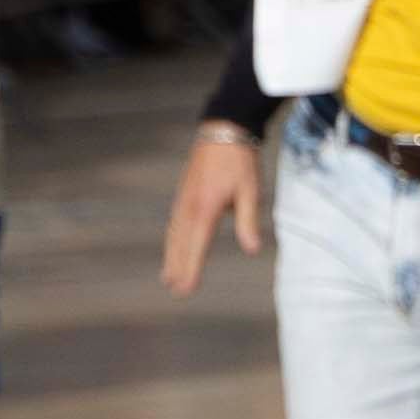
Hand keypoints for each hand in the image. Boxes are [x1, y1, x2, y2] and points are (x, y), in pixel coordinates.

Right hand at [161, 123, 266, 293]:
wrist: (223, 129)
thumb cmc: (240, 160)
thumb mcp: (251, 190)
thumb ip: (249, 221)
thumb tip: (252, 250)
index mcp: (206, 208)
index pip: (197, 246)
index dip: (191, 269)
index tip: (186, 288)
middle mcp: (190, 206)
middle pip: (180, 244)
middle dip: (177, 267)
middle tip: (174, 289)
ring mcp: (183, 199)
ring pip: (174, 234)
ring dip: (171, 256)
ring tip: (167, 276)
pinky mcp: (184, 193)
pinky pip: (174, 222)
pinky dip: (171, 239)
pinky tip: (172, 246)